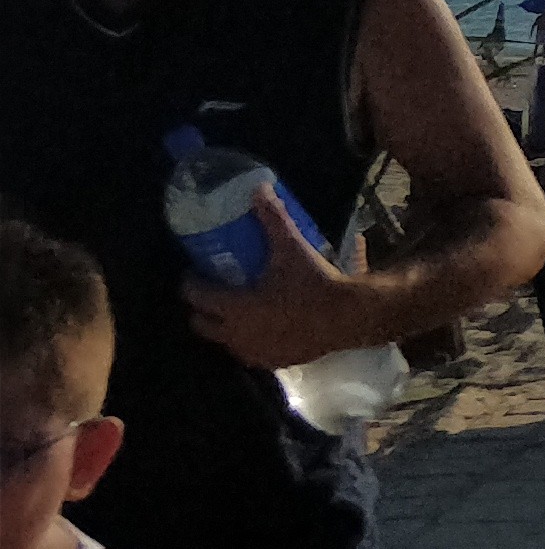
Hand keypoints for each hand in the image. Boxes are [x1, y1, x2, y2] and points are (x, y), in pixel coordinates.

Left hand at [180, 184, 394, 371]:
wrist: (350, 316)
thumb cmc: (314, 282)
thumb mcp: (292, 248)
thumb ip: (272, 218)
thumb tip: (258, 188)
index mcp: (233, 307)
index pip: (194, 295)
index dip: (190, 281)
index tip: (195, 272)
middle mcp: (235, 333)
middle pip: (199, 324)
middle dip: (200, 308)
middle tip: (213, 291)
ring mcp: (254, 351)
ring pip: (223, 341)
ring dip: (223, 326)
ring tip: (236, 309)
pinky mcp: (273, 361)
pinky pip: (249, 352)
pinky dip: (248, 340)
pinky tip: (263, 327)